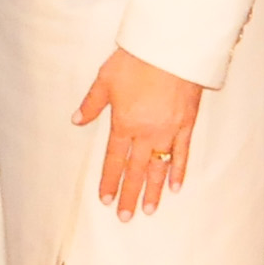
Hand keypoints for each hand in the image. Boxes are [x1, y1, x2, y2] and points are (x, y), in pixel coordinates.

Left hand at [74, 46, 206, 220]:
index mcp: (124, 123)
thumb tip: (76, 120)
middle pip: (136, 170)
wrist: (172, 46)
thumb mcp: (105, 79)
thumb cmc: (136, 59)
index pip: (114, 160)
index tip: (105, 200)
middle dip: (130, 195)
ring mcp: (169, 130)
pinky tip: (175, 187)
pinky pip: (182, 153)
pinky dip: (179, 170)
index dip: (109, 181)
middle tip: (125, 217)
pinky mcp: (187, 123)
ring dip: (153, 190)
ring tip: (149, 210)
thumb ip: (91, 104)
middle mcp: (146, 133)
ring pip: (160, 167)